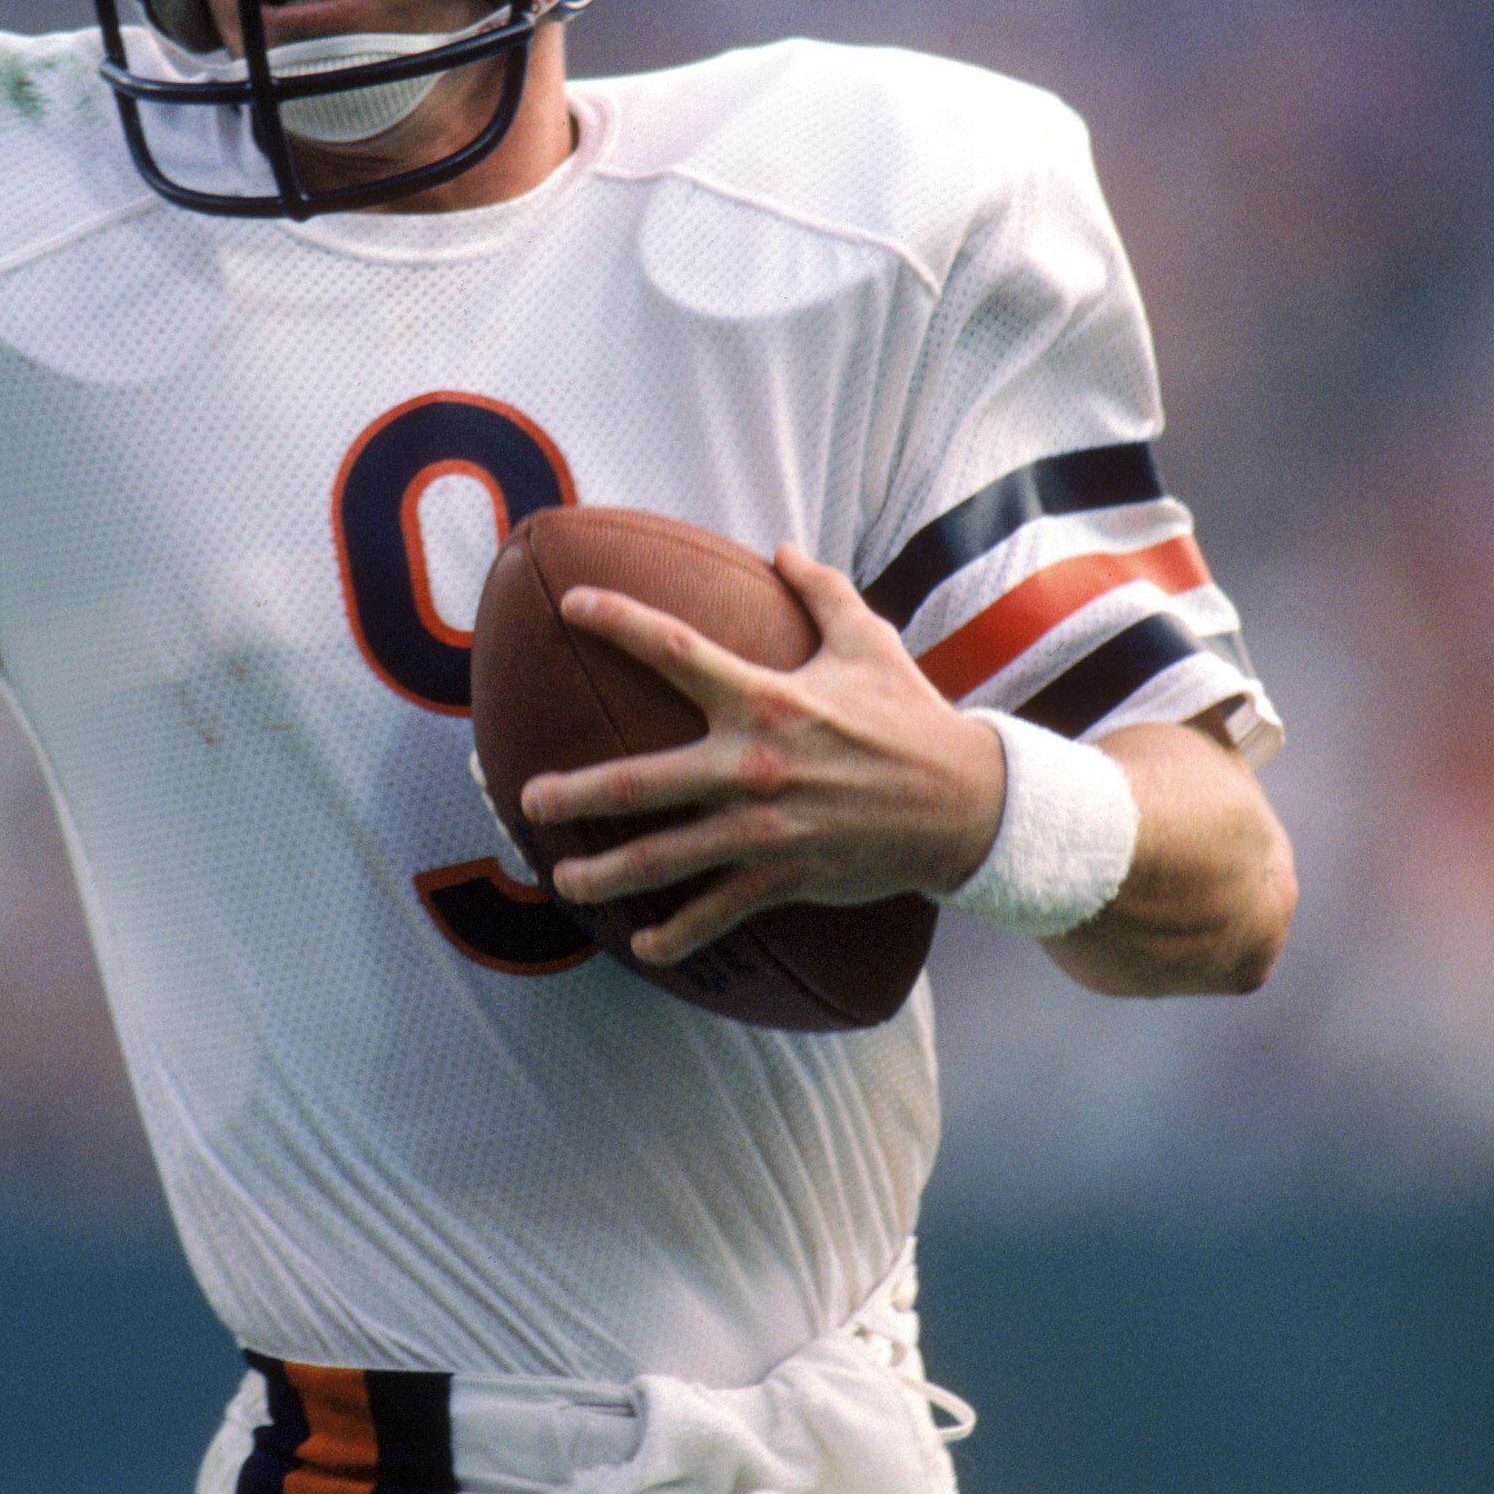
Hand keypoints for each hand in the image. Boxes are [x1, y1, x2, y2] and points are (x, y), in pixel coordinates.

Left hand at [518, 541, 1007, 967]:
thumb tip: (781, 548)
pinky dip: (678, 933)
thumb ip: (820, 591)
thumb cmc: (910, 717)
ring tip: (564, 880)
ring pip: (665, 858)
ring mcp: (763, 827)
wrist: (965, 803)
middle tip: (529, 798)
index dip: (619, 621)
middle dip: (576, 792)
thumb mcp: (869, 641)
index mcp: (765, 697)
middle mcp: (751, 763)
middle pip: (641, 780)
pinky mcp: (784, 875)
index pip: (676, 650)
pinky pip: (718, 912)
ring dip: (607, 873)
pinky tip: (641, 945)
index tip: (570, 605)